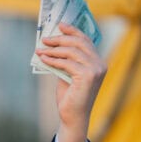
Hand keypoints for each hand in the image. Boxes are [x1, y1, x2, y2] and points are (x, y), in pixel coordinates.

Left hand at [36, 22, 106, 141]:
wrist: (73, 116)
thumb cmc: (69, 96)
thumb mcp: (66, 74)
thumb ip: (64, 60)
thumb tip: (51, 45)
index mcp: (98, 62)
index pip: (86, 40)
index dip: (73, 30)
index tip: (60, 24)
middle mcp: (100, 64)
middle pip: (79, 42)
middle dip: (60, 38)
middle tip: (45, 39)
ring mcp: (95, 70)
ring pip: (72, 51)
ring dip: (54, 49)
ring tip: (40, 50)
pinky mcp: (88, 76)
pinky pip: (67, 63)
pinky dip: (53, 59)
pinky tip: (43, 58)